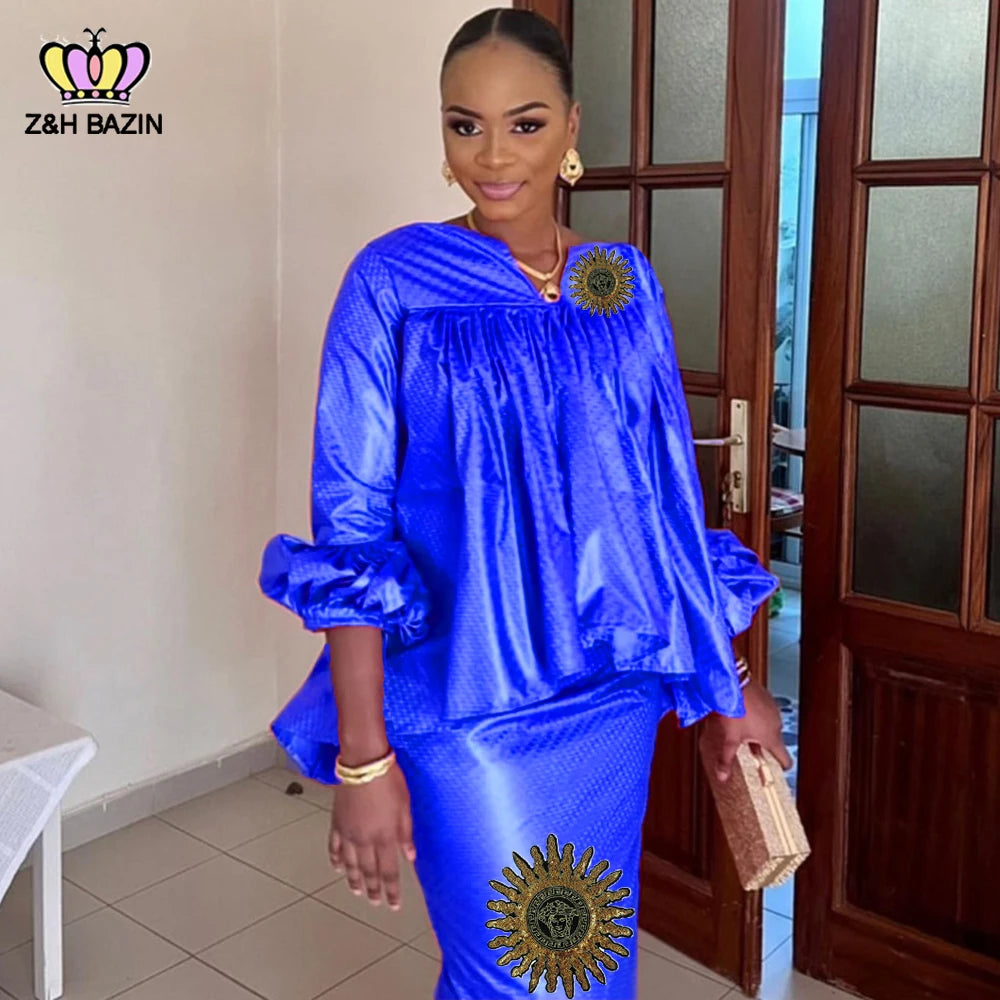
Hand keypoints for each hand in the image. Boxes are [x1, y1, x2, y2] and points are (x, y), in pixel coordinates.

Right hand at [329, 761, 416, 910]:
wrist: (363, 764)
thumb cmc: (390, 782)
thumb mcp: (406, 806)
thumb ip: (406, 833)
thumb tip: (410, 857)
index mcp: (385, 837)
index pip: (390, 871)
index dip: (392, 889)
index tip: (393, 905)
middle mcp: (366, 840)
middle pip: (369, 870)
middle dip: (373, 889)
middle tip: (375, 902)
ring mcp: (349, 833)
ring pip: (350, 863)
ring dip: (354, 880)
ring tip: (356, 892)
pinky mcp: (337, 823)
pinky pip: (335, 847)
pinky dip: (336, 859)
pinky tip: (338, 867)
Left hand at [699, 679, 793, 782]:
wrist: (734, 681)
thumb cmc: (735, 709)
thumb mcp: (729, 737)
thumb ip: (726, 759)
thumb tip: (722, 776)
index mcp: (772, 737)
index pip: (786, 759)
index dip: (781, 767)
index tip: (776, 771)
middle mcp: (777, 724)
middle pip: (774, 743)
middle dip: (763, 748)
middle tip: (749, 750)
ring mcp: (773, 710)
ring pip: (769, 727)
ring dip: (759, 731)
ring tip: (743, 730)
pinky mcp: (767, 698)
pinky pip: (766, 713)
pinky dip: (758, 717)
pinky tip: (743, 714)